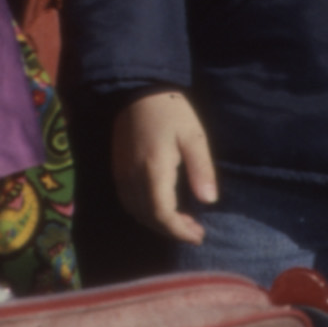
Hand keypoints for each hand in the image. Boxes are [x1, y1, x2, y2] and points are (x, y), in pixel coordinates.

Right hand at [113, 87, 219, 242]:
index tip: (199, 235)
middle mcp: (133, 177)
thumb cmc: (171, 111)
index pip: (162, 214)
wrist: (138, 90)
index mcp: (154, 170)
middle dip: (172, 230)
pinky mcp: (117, 170)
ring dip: (158, 224)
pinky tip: (162, 207)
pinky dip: (145, 213)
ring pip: (136, 212)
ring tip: (182, 222)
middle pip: (148, 218)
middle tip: (195, 230)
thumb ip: (201, 169)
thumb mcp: (194, 136)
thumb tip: (209, 201)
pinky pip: (128, 202)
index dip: (179, 231)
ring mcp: (122, 174)